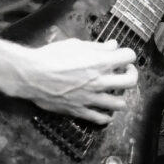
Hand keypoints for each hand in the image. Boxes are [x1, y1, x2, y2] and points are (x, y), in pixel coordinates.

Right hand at [11, 38, 137, 123]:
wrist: (32, 75)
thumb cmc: (51, 56)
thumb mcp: (75, 45)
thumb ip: (97, 47)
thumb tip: (113, 46)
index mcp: (99, 62)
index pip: (129, 57)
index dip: (128, 55)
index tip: (122, 56)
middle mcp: (99, 81)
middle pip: (130, 81)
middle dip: (131, 74)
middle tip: (124, 72)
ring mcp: (91, 98)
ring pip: (120, 104)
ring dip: (120, 96)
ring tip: (113, 91)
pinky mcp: (80, 110)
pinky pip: (101, 118)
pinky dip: (106, 115)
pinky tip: (104, 109)